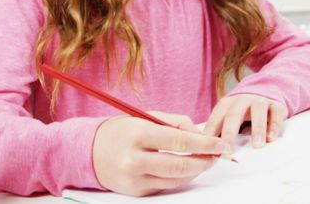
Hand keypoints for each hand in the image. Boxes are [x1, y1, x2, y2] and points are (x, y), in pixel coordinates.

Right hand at [92, 111, 222, 195]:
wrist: (90, 152)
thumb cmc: (123, 131)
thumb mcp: (145, 117)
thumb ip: (175, 123)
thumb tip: (201, 135)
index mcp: (137, 134)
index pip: (179, 141)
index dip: (204, 144)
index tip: (220, 144)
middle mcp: (134, 159)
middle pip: (180, 165)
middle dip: (204, 161)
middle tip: (216, 156)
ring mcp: (134, 179)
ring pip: (176, 179)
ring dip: (195, 171)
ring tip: (204, 161)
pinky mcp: (136, 192)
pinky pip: (165, 186)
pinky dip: (180, 178)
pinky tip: (186, 169)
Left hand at [203, 94, 285, 150]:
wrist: (266, 90)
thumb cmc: (244, 111)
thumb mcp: (230, 116)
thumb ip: (221, 130)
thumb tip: (210, 152)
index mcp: (227, 103)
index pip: (216, 118)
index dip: (212, 133)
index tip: (210, 150)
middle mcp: (242, 99)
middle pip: (234, 114)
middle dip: (230, 133)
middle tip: (229, 150)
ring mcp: (260, 100)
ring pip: (258, 111)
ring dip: (257, 129)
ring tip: (257, 145)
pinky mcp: (276, 105)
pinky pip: (276, 114)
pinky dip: (274, 126)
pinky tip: (271, 138)